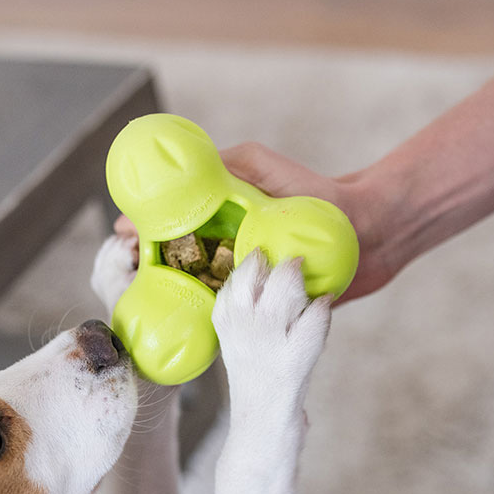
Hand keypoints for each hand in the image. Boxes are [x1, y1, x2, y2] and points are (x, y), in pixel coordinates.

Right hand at [112, 143, 397, 304]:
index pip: (174, 228)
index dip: (146, 234)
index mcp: (223, 219)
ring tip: (150, 301)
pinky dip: (214, 322)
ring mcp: (249, 280)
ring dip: (177, 299)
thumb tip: (180, 172)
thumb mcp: (264, 168)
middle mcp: (231, 251)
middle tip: (130, 274)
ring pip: (203, 294)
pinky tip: (191, 326)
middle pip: (181, 265)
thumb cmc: (318, 194)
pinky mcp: (269, 307)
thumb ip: (228, 167)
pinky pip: (237, 317)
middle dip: (152, 270)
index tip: (123, 239)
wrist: (370, 232)